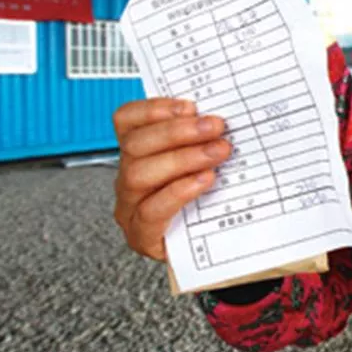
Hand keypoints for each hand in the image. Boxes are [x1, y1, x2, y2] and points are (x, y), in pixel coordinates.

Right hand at [112, 98, 231, 260]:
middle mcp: (127, 177)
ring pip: (138, 175)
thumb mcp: (204, 160)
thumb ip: (204, 137)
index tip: (190, 106)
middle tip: (215, 127)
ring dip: (182, 158)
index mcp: (137, 152)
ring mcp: (130, 207)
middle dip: (178, 132)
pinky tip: (204, 181)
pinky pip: (151, 210)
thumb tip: (224, 115)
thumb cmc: (207, 198)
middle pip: (135, 146)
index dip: (153, 109)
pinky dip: (179, 191)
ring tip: (217, 153)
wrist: (214, 245)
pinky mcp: (141, 236)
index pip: (127, 121)